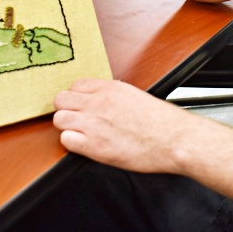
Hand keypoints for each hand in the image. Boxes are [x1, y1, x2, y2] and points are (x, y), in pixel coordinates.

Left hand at [52, 78, 193, 173]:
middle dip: (66, 109)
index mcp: (109, 87)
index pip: (75, 85)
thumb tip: (101, 98)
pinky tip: (84, 144)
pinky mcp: (94, 146)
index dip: (76, 97)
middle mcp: (98, 102)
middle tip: (75, 118)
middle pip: (61, 99)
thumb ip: (113, 95)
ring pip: (59, 118)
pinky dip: (72, 143)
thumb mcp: (134, 95)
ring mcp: (94, 123)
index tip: (81, 104)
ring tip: (80, 132)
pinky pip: (66, 140)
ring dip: (67, 125)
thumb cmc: (160, 121)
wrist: (172, 139)